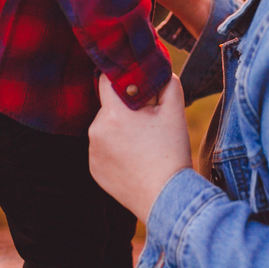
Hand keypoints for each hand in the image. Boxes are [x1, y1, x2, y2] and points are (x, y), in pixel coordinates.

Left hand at [89, 74, 191, 221]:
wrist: (166, 197)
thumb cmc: (171, 152)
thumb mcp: (175, 111)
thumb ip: (166, 82)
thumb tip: (157, 70)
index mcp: (113, 113)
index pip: (106, 80)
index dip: (121, 77)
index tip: (135, 84)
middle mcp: (96, 131)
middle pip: (109, 106)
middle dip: (127, 109)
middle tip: (149, 124)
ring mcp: (93, 152)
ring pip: (106, 128)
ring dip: (121, 129)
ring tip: (143, 145)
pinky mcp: (94, 170)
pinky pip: (103, 149)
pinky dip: (116, 150)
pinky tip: (135, 160)